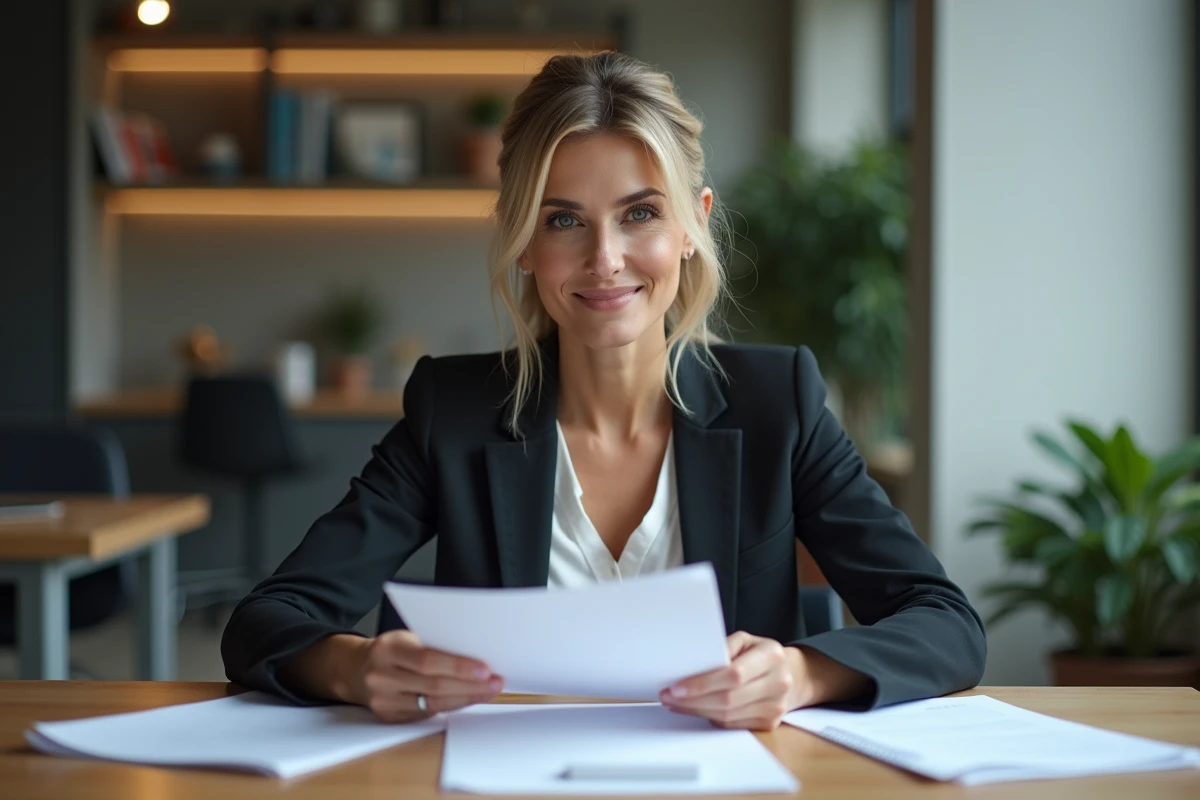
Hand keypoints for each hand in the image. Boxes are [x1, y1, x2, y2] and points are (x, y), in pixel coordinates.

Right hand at [350, 630, 503, 722]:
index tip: (485, 668)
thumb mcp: (405, 638)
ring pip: (433, 704)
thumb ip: (433, 646)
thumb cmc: (390, 650)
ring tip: (488, 691)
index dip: (458, 666)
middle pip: (434, 685)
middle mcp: (382, 676)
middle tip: (495, 682)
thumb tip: (474, 654)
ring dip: (466, 698)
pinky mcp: (388, 717)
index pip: (427, 660)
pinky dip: (451, 707)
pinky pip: (426, 715)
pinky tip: (468, 699)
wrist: (354, 669)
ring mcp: (383, 700)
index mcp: (388, 649)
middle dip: (470, 685)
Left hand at [659, 632, 804, 730]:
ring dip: (696, 710)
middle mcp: (778, 683)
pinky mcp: (769, 723)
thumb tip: (694, 663)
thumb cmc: (761, 654)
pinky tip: (695, 709)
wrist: (793, 674)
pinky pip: (732, 724)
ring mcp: (776, 707)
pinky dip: (709, 717)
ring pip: (728, 716)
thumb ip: (722, 648)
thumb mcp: (745, 640)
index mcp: (772, 656)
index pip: (734, 674)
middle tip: (668, 696)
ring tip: (676, 703)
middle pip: (728, 699)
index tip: (678, 686)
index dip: (703, 683)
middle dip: (693, 700)